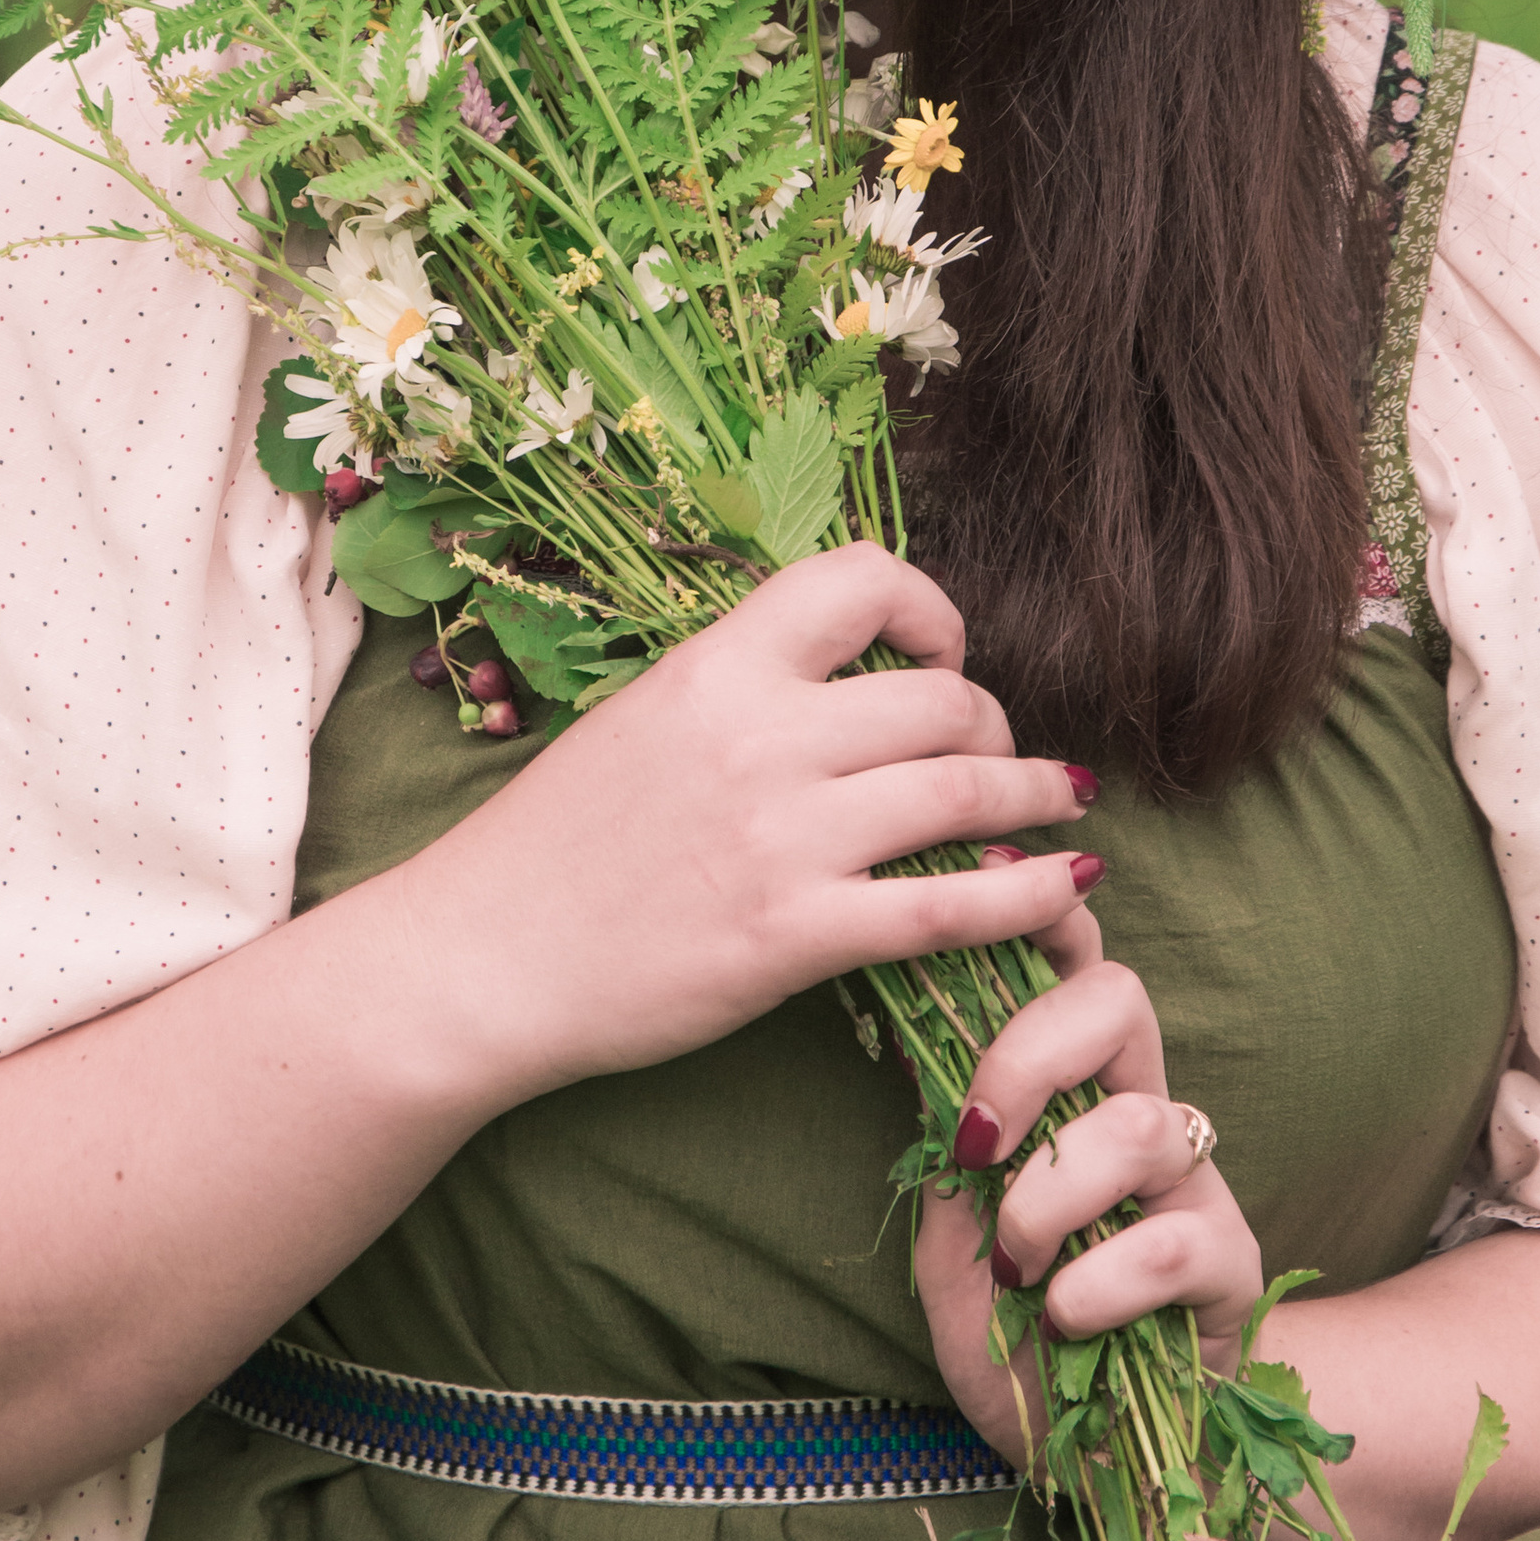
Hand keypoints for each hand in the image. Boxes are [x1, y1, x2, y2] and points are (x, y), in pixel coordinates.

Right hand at [395, 542, 1096, 1101]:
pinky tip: (1061, 888)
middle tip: (997, 757)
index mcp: (714, 668)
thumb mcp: (638, 723)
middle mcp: (757, 736)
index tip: (938, 655)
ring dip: (1034, 795)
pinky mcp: (795, 935)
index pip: (862, 580)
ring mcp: (782, 837)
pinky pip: (954, 905)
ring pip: (967, 789)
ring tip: (1058, 805)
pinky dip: (1029, 894)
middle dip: (992, 725)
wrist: (478, 960)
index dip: (930, 609)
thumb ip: (739, 694)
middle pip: (940, 696)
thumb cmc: (549, 847)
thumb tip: (845, 681)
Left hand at [915, 927, 1264, 1473]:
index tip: (980, 906)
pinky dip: (1097, 1283)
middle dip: (1027, 1051)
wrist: (1105, 1462)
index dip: (1038, 917)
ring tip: (1017, 1269)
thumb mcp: (952, 1248)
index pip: (1072, 967)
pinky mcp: (1229, 1266)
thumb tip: (924, 1060)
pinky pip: (1172, 1238)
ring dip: (1050, 1197)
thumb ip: (950, 1159)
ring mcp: (1193, 1188)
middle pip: (1118, 1000)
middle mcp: (1139, 1117)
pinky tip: (1064, 1321)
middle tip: (976, 1143)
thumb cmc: (1020, 1342)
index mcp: (1070, 1097)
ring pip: (1140, 1120)